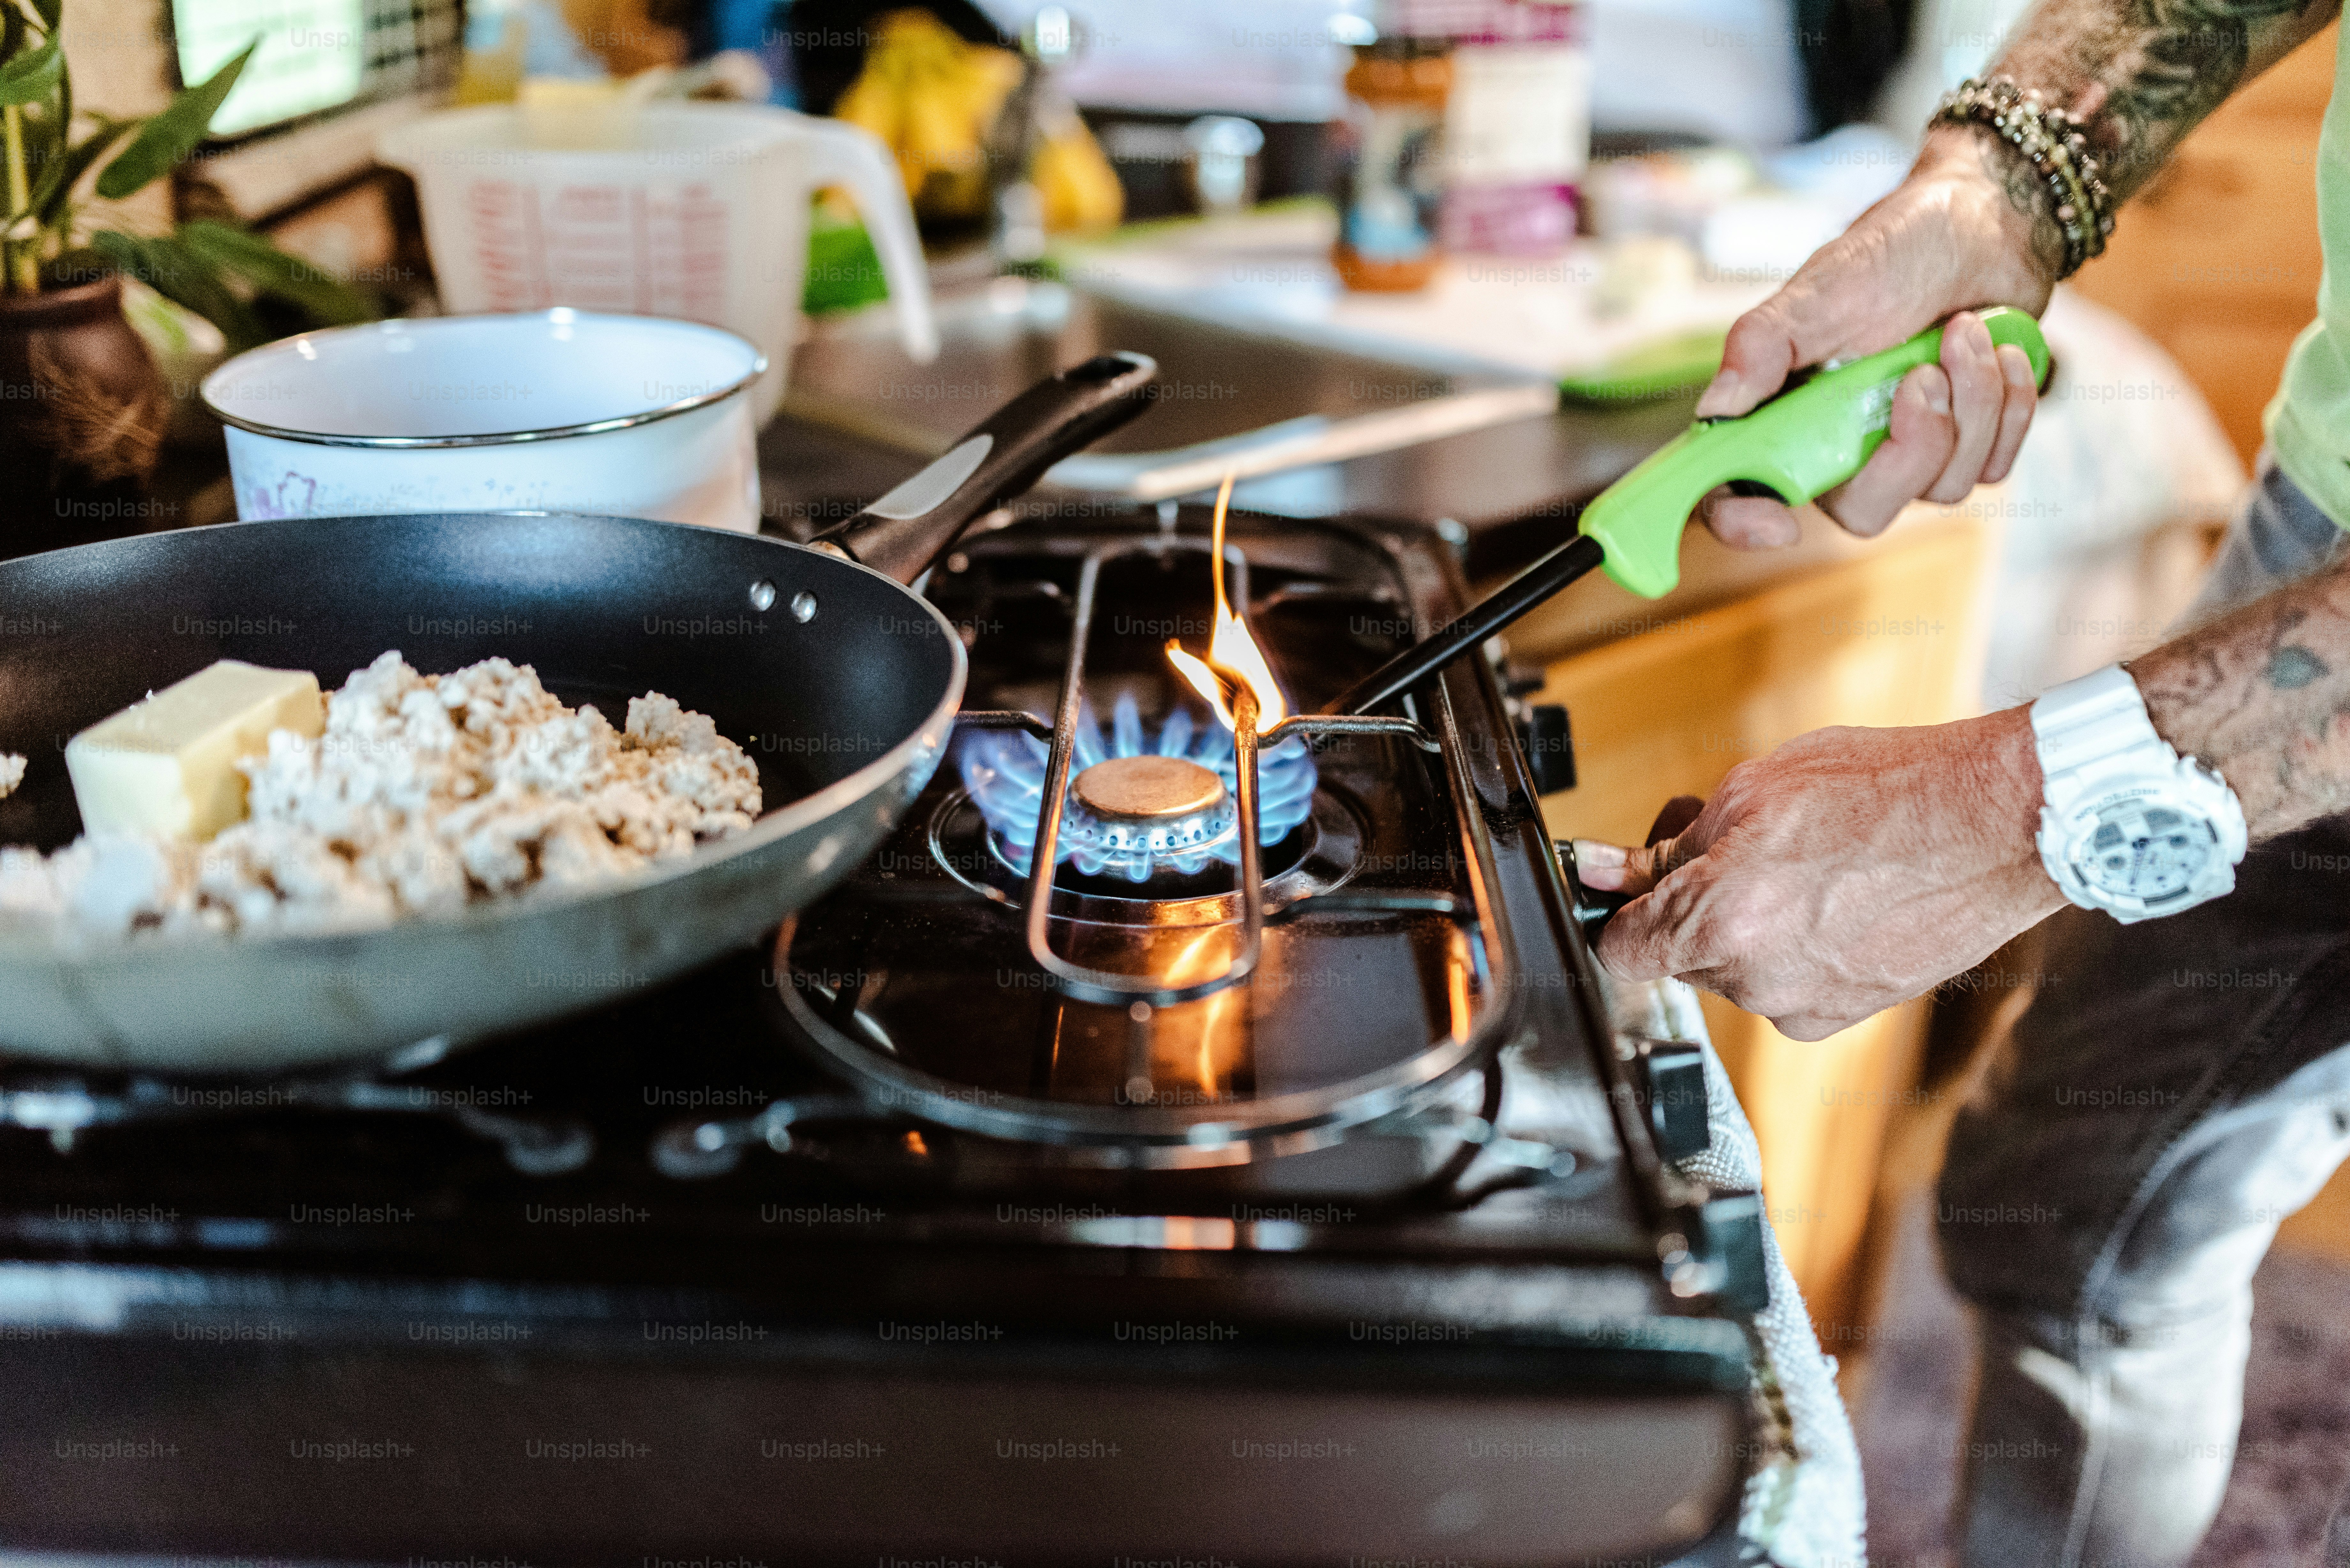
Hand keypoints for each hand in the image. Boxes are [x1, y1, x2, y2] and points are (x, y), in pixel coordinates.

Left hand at [1572, 708, 2067, 1039]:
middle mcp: (1756, 977)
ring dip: (1749, 928)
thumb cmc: (1885, 791)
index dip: (1620, 914)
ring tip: (1806, 869)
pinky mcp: (1846, 1015)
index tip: (1627, 891)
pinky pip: (1788, 987)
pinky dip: (1796, 950)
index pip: (1620, 950)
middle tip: (1740, 850)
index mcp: (1718, 918)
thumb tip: (1604, 871)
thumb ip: (1670, 845)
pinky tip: (1836, 902)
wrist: (1997, 824)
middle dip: (1694, 906)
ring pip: (1737, 972)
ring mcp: (1804, 1004)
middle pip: (1681, 957)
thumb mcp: (1753, 790)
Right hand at [1697, 129, 2057, 551]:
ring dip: (1971, 403)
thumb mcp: (1820, 288)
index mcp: (1785, 417)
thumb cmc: (1894, 251)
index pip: (1739, 495)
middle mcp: (1841, 449)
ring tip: (1966, 332)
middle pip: (1864, 512)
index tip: (1779, 522)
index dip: (1744, 524)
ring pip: (1943, 488)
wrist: (1985, 226)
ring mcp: (1908, 454)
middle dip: (1911, 446)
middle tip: (1923, 373)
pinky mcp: (1970, 446)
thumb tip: (1716, 408)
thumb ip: (1761, 346)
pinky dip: (2009, 405)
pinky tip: (2002, 351)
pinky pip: (1995, 468)